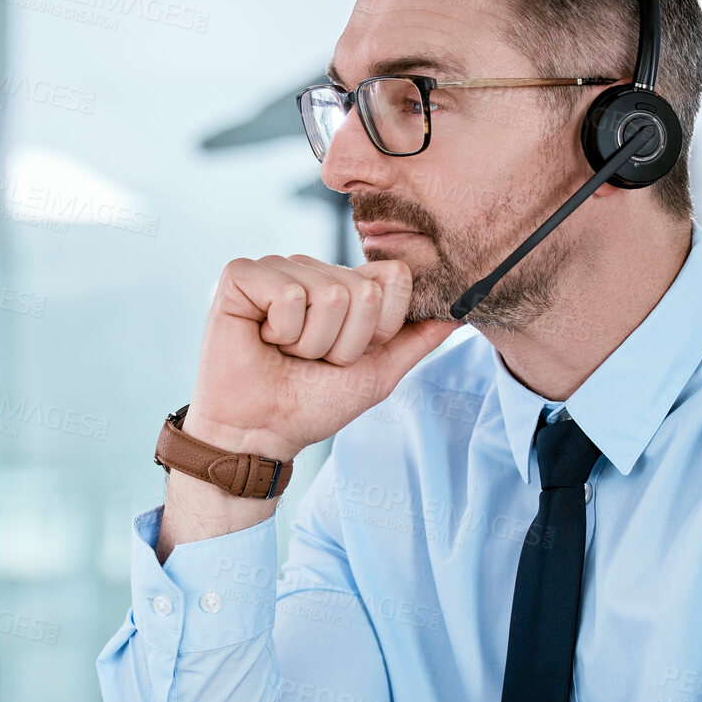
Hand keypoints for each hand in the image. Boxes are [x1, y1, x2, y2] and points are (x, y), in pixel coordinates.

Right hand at [185, 254, 459, 460]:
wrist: (260, 433)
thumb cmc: (312, 404)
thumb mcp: (378, 374)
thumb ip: (418, 339)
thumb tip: (460, 311)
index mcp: (346, 285)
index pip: (394, 277)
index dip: (378, 328)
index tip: (349, 354)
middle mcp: (314, 269)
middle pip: (363, 291)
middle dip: (343, 343)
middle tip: (311, 359)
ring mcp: (277, 268)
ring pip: (328, 293)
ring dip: (311, 342)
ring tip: (286, 352)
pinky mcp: (241, 275)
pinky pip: (288, 293)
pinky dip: (282, 331)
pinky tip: (263, 339)